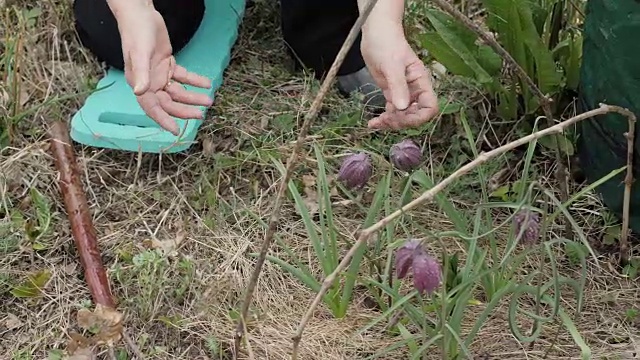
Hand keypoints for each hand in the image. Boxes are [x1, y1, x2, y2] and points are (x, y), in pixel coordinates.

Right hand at [113, 2, 212, 134]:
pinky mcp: (168, 64)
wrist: (141, 13)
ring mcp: (160, 74)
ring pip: (178, 92)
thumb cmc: (136, 33)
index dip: (163, 120)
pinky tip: (207, 83)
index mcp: (140, 83)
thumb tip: (140, 93)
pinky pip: (183, 77)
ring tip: (209, 100)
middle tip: (201, 114)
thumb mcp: (139, 53)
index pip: (152, 107)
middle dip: (184, 110)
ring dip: (193, 97)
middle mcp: (150, 82)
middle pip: (169, 103)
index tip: (176, 131)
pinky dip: (195, 81)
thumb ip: (142, 74)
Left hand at [361, 25, 438, 129]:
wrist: (375, 33)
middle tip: (384, 120)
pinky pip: (392, 111)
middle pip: (415, 115)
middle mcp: (414, 89)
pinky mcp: (391, 92)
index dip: (418, 117)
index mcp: (421, 82)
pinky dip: (384, 118)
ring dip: (391, 123)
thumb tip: (402, 107)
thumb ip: (398, 86)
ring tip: (375, 123)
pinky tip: (373, 122)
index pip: (429, 107)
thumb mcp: (392, 65)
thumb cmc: (387, 44)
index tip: (401, 117)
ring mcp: (403, 92)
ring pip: (403, 116)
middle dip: (401, 121)